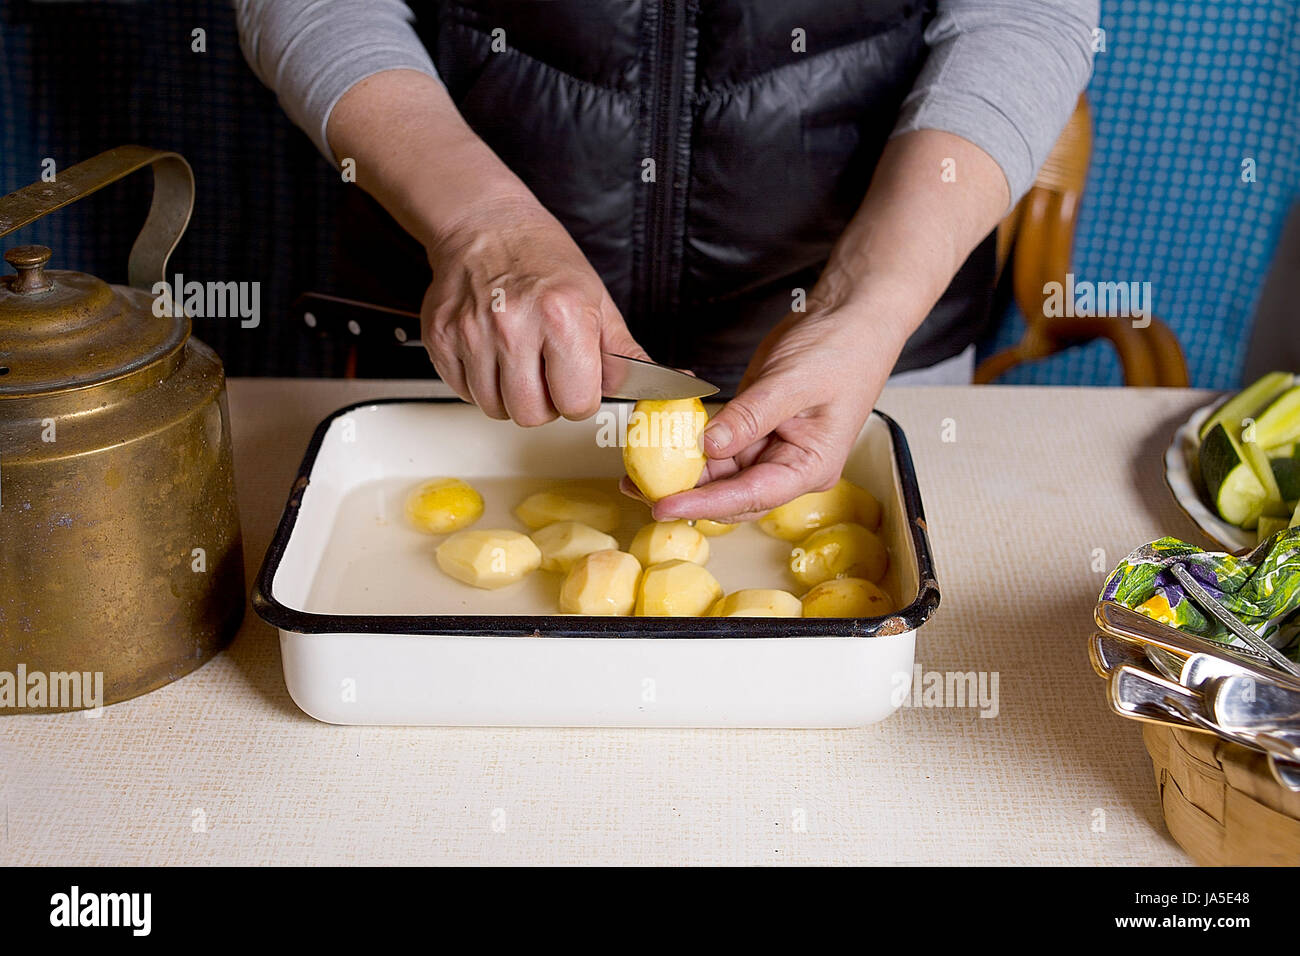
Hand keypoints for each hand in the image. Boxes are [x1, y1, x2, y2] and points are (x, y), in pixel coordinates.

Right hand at [421, 194, 648, 424]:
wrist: (486, 225)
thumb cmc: (545, 262)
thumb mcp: (597, 302)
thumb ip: (626, 356)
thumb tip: (673, 383)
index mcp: (562, 316)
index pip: (576, 404)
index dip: (579, 396)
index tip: (575, 377)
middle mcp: (513, 325)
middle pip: (531, 415)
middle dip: (544, 402)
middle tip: (545, 369)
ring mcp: (471, 333)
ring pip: (494, 409)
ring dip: (510, 394)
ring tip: (518, 358)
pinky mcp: (441, 338)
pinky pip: (463, 392)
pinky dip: (480, 382)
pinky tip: (491, 352)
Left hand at [646, 302, 906, 522]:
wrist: (851, 317)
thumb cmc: (841, 349)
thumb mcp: (791, 383)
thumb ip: (748, 417)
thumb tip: (708, 446)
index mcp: (809, 466)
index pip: (750, 496)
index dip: (704, 505)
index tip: (664, 506)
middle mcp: (789, 466)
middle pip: (731, 494)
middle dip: (686, 495)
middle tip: (638, 491)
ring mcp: (771, 448)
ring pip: (720, 473)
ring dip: (682, 472)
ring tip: (637, 471)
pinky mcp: (755, 429)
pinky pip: (719, 446)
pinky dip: (691, 445)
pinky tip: (661, 441)